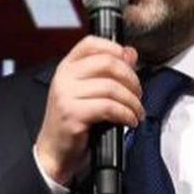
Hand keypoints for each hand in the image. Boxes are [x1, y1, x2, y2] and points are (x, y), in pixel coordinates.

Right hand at [35, 36, 143, 185]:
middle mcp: (64, 77)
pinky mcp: (73, 114)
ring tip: (136, 111)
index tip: (130, 63)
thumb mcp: (89, 91)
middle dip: (131, 78)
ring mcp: (66, 95)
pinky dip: (126, 114)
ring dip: (132, 101)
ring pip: (112, 87)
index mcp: (67, 67)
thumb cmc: (73, 121)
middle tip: (138, 93)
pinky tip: (130, 120)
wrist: (55, 151)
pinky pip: (109, 107)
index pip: (91, 43)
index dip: (115, 48)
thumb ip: (108, 71)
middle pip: (107, 63)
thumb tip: (130, 53)